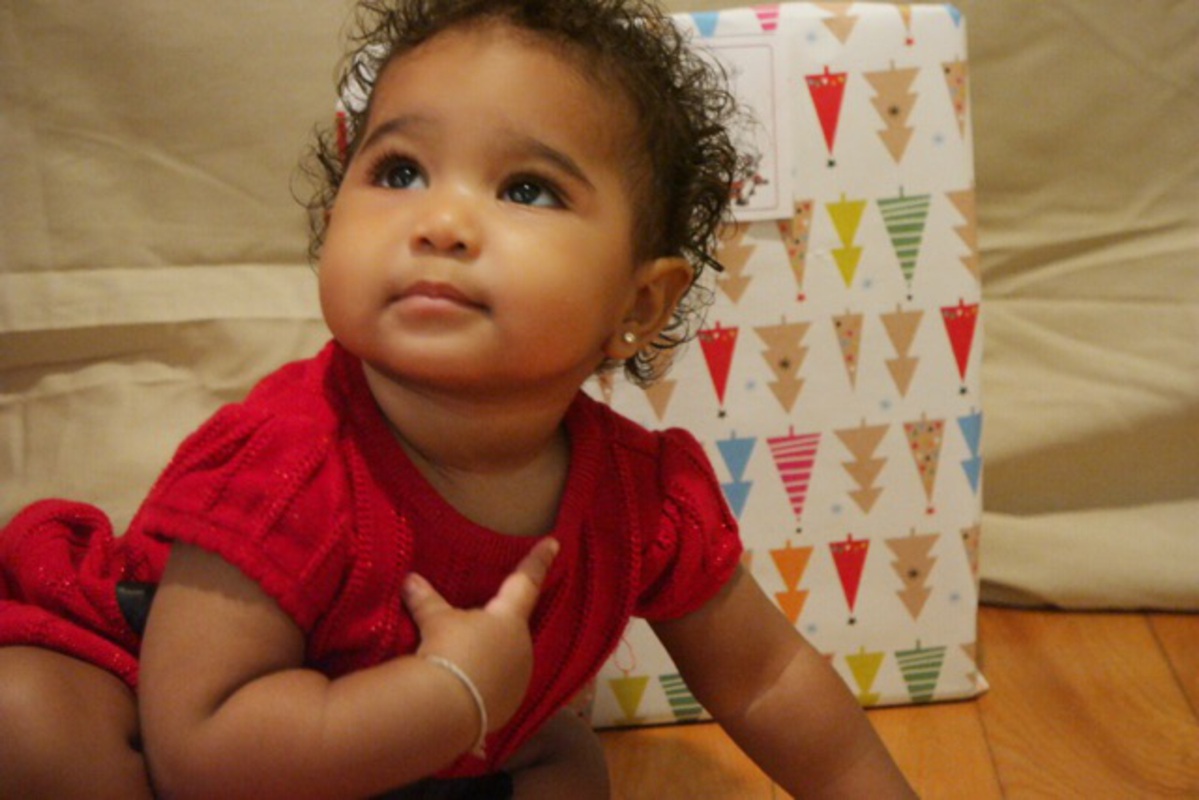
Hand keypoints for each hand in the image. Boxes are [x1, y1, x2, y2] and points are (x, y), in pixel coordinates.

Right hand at [401, 537, 558, 731]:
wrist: (448, 708)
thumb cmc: (448, 651)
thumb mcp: (435, 621)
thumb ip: (426, 599)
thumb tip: (409, 579)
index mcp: (510, 618)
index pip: (526, 582)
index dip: (538, 561)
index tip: (554, 543)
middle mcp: (523, 647)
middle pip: (513, 628)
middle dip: (498, 626)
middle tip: (475, 626)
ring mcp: (519, 679)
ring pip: (507, 660)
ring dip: (491, 657)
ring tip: (463, 662)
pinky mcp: (508, 706)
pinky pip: (499, 687)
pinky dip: (486, 683)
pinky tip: (466, 687)